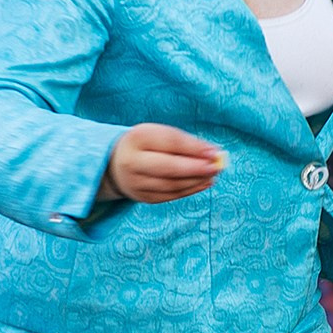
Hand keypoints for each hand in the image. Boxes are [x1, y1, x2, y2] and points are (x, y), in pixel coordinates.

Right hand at [100, 123, 224, 203]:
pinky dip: (190, 190)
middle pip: (168, 167)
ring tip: (214, 174)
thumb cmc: (146, 145)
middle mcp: (133, 162)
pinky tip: (204, 183)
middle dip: (196, 168)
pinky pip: (170, 195)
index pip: (169, 142)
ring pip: (171, 185)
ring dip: (196, 181)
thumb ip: (184, 142)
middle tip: (217, 167)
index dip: (194, 148)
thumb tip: (213, 153)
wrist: (115, 164)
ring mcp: (136, 182)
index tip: (214, 152)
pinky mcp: (142, 197)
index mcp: (137, 138)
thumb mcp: (159, 134)